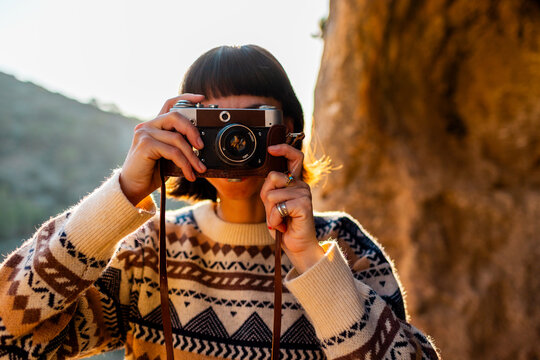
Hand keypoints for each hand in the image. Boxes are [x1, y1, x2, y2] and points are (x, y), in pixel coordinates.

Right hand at [119, 94, 206, 204]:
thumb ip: (179, 146)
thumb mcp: (169, 156)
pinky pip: (172, 151)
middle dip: (193, 131)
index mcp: (155, 125)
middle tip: (202, 147)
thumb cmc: (152, 172)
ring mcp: (145, 134)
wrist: (134, 187)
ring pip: (177, 138)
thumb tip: (201, 146)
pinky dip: (184, 164)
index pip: (169, 104)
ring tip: (199, 168)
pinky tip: (189, 174)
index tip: (201, 99)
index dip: (185, 98)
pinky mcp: (145, 145)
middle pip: (176, 116)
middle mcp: (148, 125)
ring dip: (192, 156)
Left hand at [260, 144, 323, 272]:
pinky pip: (278, 207)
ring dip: (271, 213)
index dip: (284, 149)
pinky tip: (284, 225)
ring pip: (272, 195)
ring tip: (281, 220)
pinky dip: (275, 220)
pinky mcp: (304, 205)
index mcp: (295, 182)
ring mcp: (304, 194)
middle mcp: (301, 185)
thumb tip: (270, 175)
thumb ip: (270, 189)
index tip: (271, 148)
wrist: (296, 246)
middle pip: (273, 176)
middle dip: (266, 196)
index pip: (294, 157)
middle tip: (275, 211)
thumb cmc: (284, 225)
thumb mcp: (272, 204)